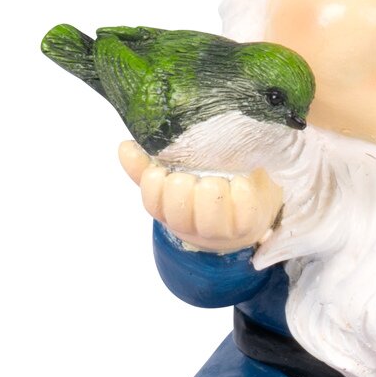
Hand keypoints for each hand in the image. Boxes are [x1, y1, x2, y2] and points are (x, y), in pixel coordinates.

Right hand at [118, 139, 282, 253]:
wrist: (251, 205)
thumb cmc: (207, 185)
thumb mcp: (175, 174)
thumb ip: (147, 164)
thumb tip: (124, 147)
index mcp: (170, 210)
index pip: (152, 204)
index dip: (154, 185)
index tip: (161, 170)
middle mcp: (193, 225)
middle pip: (178, 212)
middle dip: (184, 187)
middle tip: (194, 175)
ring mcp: (221, 229)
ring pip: (208, 219)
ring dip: (211, 191)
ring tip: (217, 178)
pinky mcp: (248, 223)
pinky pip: (242, 211)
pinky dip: (240, 192)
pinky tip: (241, 181)